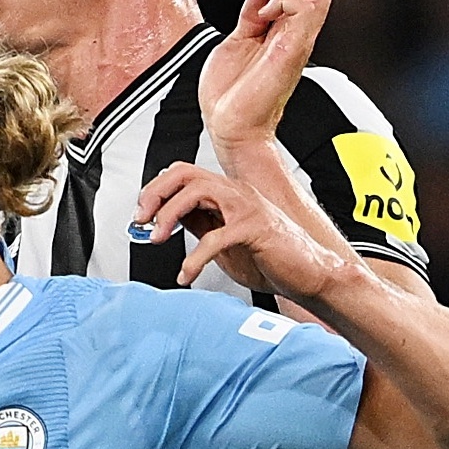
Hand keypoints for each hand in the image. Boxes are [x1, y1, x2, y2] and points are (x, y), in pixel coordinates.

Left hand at [133, 162, 346, 304]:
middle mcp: (236, 193)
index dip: (155, 191)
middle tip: (142, 221)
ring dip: (170, 214)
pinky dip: (194, 258)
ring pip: (199, 192)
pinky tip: (186, 275)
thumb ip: (199, 225)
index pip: (183, 175)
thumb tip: (168, 220)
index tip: (140, 216)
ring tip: (158, 239)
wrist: (307, 274)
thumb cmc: (269, 258)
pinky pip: (217, 236)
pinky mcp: (256, 229)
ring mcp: (247, 207)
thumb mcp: (222, 240)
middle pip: (186, 174)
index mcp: (226, 195)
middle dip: (156, 194)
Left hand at [199, 0, 330, 146]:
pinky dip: (282, 1)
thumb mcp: (236, 40)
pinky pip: (307, 8)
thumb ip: (251, 15)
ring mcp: (298, 42)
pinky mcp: (292, 50)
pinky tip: (260, 18)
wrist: (228, 128)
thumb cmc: (229, 96)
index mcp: (285, 31)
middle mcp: (297, 34)